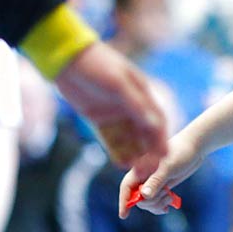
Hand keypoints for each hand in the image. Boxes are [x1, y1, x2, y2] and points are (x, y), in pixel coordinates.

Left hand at [53, 43, 168, 174]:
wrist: (67, 59)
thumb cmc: (98, 65)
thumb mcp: (119, 83)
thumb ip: (137, 105)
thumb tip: (156, 125)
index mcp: (141, 94)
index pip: (157, 121)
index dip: (161, 140)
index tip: (165, 157)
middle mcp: (131, 106)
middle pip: (144, 134)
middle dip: (148, 152)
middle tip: (149, 171)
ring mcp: (115, 113)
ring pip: (129, 139)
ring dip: (134, 154)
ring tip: (135, 172)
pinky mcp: (99, 119)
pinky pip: (111, 139)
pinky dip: (116, 151)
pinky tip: (120, 163)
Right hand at [119, 129, 206, 217]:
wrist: (195, 147)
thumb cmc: (181, 152)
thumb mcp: (168, 167)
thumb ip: (156, 181)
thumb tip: (144, 196)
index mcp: (140, 168)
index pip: (126, 187)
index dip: (124, 201)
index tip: (124, 215)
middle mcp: (144, 176)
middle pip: (137, 198)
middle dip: (150, 202)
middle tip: (165, 196)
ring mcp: (153, 182)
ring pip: (147, 202)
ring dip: (157, 204)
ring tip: (170, 198)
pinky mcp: (162, 186)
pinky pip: (156, 201)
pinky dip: (160, 206)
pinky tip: (168, 207)